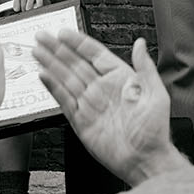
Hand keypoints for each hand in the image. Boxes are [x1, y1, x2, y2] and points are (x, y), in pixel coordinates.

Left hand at [11, 0, 46, 11]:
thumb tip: (18, 7)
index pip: (16, 8)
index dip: (18, 9)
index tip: (20, 9)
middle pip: (23, 9)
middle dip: (25, 9)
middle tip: (28, 6)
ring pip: (30, 8)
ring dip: (31, 8)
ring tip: (32, 5)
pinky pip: (39, 5)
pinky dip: (38, 7)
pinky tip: (37, 5)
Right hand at [33, 30, 184, 184]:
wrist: (145, 160)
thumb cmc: (154, 131)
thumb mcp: (156, 95)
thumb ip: (145, 68)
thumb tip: (140, 44)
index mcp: (120, 79)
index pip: (95, 54)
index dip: (78, 42)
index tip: (63, 33)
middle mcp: (103, 89)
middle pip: (74, 63)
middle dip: (57, 49)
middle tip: (41, 37)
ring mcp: (90, 104)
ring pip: (66, 79)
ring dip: (51, 64)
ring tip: (37, 52)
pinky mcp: (81, 121)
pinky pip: (64, 100)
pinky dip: (53, 88)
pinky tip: (44, 76)